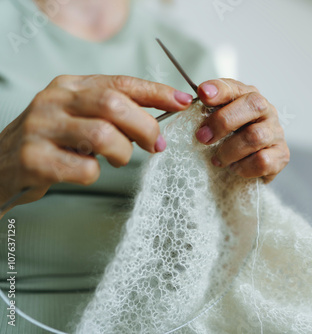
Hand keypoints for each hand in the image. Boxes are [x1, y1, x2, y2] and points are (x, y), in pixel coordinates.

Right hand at [0, 75, 192, 211]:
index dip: (157, 92)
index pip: (121, 83)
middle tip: (157, 145)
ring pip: (103, 136)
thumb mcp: (80, 116)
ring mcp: (42, 128)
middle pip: (115, 105)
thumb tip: (162, 116)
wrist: (1, 165)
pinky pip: (85, 168)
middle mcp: (54, 101)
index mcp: (70, 86)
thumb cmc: (53, 142)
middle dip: (146, 127)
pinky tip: (86, 170)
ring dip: (123, 153)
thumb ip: (114, 112)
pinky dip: (96, 174)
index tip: (183, 102)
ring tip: (117, 159)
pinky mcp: (34, 159)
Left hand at [195, 79, 289, 182]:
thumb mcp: (214, 123)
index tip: (202, 94)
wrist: (247, 170)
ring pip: (256, 136)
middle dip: (223, 121)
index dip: (219, 89)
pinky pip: (263, 160)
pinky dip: (244, 167)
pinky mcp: (282, 155)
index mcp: (247, 96)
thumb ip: (204, 111)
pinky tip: (235, 168)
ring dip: (230, 150)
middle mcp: (266, 110)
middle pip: (252, 105)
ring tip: (217, 159)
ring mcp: (276, 133)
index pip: (235, 87)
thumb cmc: (229, 141)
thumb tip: (184, 103)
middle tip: (202, 137)